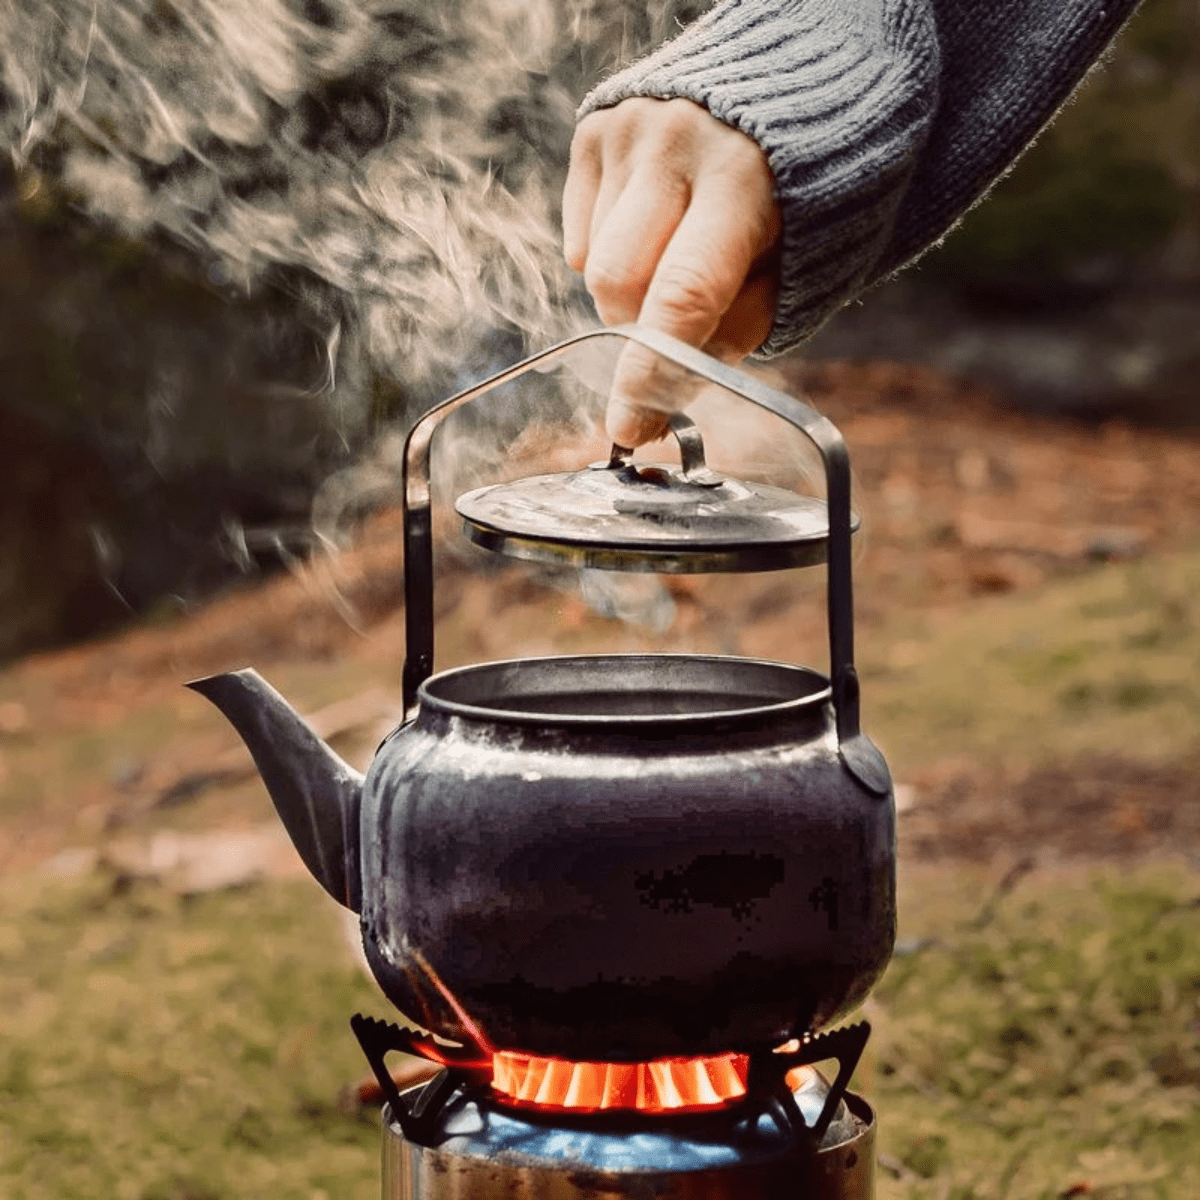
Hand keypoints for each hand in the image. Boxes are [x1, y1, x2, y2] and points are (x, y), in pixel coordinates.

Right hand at [563, 97, 781, 446]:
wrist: (805, 70)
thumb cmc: (813, 182)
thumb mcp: (807, 259)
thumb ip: (742, 322)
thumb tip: (667, 390)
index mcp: (742, 179)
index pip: (681, 296)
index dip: (651, 373)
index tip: (629, 427)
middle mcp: (676, 144)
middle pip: (618, 284)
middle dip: (640, 331)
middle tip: (676, 333)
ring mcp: (630, 128)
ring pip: (595, 263)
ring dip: (632, 291)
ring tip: (684, 257)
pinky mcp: (598, 124)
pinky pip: (582, 232)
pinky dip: (613, 252)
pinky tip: (659, 228)